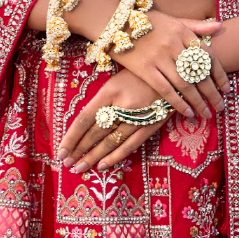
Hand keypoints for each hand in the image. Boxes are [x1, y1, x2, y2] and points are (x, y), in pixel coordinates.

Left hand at [60, 69, 176, 171]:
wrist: (178, 70)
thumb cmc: (142, 73)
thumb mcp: (118, 78)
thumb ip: (103, 100)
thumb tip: (84, 123)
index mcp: (110, 90)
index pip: (84, 118)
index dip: (71, 137)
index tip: (60, 150)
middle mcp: (123, 104)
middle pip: (95, 132)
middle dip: (79, 150)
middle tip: (66, 163)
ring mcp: (139, 116)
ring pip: (111, 141)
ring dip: (93, 157)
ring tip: (79, 167)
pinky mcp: (152, 124)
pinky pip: (131, 145)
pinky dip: (116, 156)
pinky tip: (103, 165)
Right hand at [115, 9, 228, 119]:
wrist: (114, 21)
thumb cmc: (145, 21)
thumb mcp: (173, 19)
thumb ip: (196, 25)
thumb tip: (220, 27)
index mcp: (183, 31)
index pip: (208, 56)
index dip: (219, 74)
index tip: (226, 88)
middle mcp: (174, 44)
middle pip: (199, 73)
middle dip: (212, 93)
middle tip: (220, 107)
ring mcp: (159, 57)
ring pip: (185, 84)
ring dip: (198, 101)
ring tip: (206, 113)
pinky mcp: (145, 69)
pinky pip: (166, 90)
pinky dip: (178, 103)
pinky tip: (187, 112)